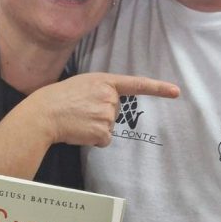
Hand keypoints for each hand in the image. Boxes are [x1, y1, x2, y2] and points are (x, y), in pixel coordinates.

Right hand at [30, 73, 179, 147]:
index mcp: (105, 81)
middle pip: (115, 111)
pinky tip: (79, 131)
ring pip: (109, 127)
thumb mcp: (82, 84)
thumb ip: (100, 90)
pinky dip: (92, 139)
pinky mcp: (103, 132)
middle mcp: (110, 97)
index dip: (158, 88)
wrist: (44, 113)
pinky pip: (104, 139)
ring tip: (77, 119)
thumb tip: (108, 105)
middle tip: (80, 110)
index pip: (137, 84)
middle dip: (100, 114)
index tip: (176, 92)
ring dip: (94, 127)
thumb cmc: (59, 98)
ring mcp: (107, 115)